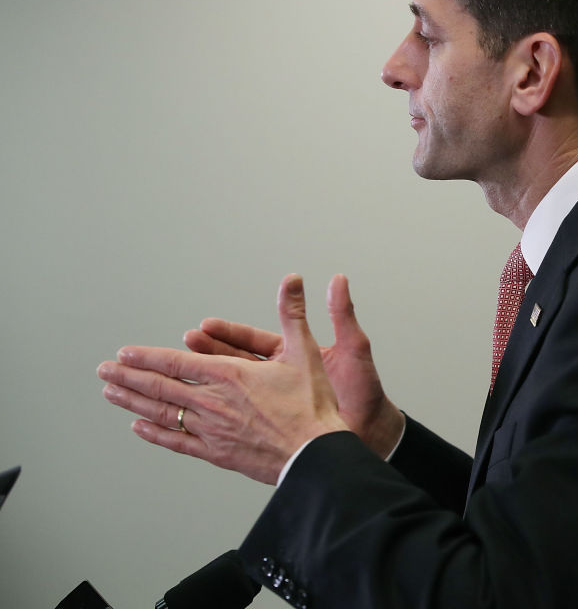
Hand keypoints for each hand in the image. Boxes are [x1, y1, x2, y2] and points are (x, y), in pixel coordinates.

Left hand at [98, 274, 349, 483]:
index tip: (125, 354)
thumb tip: (293, 281)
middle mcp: (213, 402)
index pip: (175, 363)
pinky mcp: (217, 452)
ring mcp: (211, 429)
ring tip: (111, 394)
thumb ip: (293, 313)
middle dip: (128, 377)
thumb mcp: (305, 351)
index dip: (146, 357)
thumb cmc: (312, 406)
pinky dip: (156, 434)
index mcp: (229, 375)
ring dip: (134, 402)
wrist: (315, 454)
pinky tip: (140, 428)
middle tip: (105, 371)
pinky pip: (178, 442)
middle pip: (160, 387)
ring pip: (163, 413)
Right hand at [184, 274, 404, 458]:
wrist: (373, 431)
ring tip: (173, 375)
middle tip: (182, 345)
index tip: (204, 327)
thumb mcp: (353, 348)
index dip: (228, 334)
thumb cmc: (366, 391)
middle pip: (234, 363)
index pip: (252, 341)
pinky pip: (236, 421)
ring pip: (230, 391)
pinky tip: (186, 416)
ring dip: (203, 384)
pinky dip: (211, 419)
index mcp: (294, 356)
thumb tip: (339, 278)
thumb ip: (342, 313)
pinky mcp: (271, 427)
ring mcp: (274, 403)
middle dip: (206, 354)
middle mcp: (280, 378)